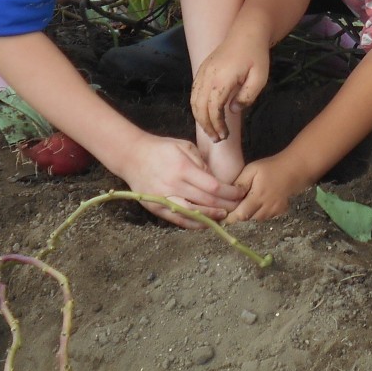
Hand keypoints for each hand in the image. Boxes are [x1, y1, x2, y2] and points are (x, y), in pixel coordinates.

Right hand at [112, 133, 244, 227]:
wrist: (132, 156)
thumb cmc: (161, 149)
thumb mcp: (184, 146)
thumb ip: (201, 163)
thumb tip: (216, 181)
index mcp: (183, 168)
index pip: (213, 186)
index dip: (229, 193)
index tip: (240, 193)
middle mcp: (174, 185)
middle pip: (206, 202)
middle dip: (226, 206)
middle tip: (238, 207)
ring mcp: (164, 198)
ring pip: (193, 214)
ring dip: (212, 218)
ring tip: (225, 216)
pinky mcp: (156, 208)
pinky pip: (179, 220)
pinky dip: (194, 224)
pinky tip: (206, 224)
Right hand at [190, 31, 269, 143]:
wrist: (247, 32)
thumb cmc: (256, 55)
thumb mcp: (260, 78)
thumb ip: (246, 97)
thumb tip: (232, 110)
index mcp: (221, 79)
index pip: (213, 109)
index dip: (217, 125)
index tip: (224, 136)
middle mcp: (207, 76)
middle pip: (199, 107)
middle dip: (206, 126)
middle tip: (216, 139)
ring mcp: (202, 72)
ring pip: (193, 100)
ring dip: (199, 118)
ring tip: (211, 130)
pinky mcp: (202, 70)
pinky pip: (194, 92)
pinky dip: (197, 107)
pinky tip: (206, 115)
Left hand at [228, 151, 313, 221]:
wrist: (293, 169)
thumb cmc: (270, 167)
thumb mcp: (252, 169)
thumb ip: (240, 183)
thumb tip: (228, 196)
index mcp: (258, 197)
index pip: (240, 215)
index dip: (230, 217)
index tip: (223, 214)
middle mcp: (267, 207)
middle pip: (247, 218)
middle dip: (239, 213)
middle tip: (236, 203)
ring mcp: (275, 211)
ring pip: (256, 218)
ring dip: (250, 213)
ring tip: (248, 200)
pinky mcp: (280, 211)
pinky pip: (265, 216)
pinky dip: (260, 212)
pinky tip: (260, 201)